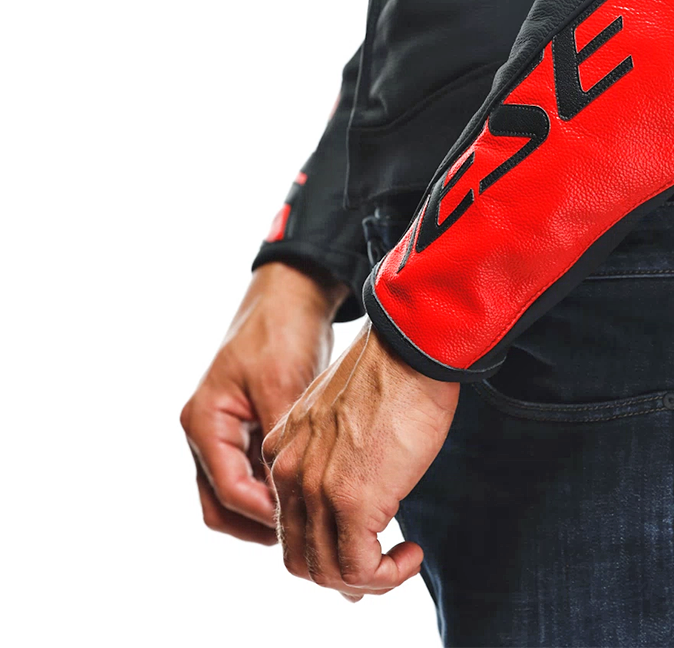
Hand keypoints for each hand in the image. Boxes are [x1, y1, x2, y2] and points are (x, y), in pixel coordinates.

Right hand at [181, 262, 348, 543]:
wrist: (290, 297)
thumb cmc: (280, 331)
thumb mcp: (280, 382)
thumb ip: (279, 438)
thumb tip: (290, 492)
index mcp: (204, 422)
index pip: (227, 490)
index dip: (265, 512)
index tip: (304, 520)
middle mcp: (208, 433)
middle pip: (224, 505)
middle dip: (262, 524)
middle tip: (308, 529)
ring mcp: (226, 435)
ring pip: (240, 496)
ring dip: (271, 510)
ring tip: (315, 515)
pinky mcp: (249, 431)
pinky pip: (258, 476)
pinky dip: (280, 489)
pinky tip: (315, 491)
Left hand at [262, 322, 458, 600]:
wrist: (411, 347)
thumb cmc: (394, 371)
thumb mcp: (347, 414)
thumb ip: (338, 449)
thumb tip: (365, 480)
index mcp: (283, 450)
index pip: (290, 521)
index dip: (326, 545)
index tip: (365, 546)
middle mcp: (289, 472)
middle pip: (299, 555)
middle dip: (340, 573)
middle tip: (381, 567)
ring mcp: (317, 489)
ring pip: (326, 571)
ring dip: (367, 579)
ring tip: (401, 561)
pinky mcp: (351, 501)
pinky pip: (359, 569)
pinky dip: (386, 577)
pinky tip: (412, 554)